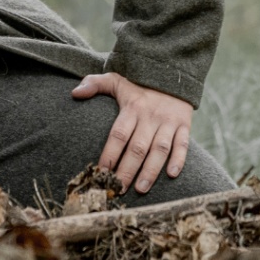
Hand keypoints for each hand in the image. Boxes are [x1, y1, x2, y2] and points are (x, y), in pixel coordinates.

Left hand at [72, 72, 193, 193]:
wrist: (173, 70)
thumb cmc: (139, 80)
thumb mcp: (116, 78)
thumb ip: (95, 83)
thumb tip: (74, 93)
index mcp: (132, 107)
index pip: (118, 135)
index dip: (110, 154)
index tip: (101, 172)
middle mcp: (150, 116)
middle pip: (138, 148)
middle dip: (127, 170)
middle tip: (118, 189)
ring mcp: (168, 122)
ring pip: (160, 149)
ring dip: (150, 171)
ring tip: (140, 189)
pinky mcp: (184, 124)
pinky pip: (183, 144)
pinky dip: (179, 159)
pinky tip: (171, 175)